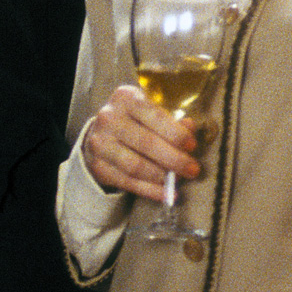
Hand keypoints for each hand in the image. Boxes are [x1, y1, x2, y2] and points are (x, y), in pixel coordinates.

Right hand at [82, 84, 201, 201]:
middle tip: (193, 169)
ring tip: (178, 180)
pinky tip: (166, 194)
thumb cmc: (135, 121)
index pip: (154, 115)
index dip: (175, 133)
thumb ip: (172, 120)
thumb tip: (189, 127)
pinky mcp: (98, 166)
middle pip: (146, 143)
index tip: (192, 145)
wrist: (102, 134)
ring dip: (161, 176)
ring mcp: (100, 143)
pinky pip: (128, 182)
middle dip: (174, 159)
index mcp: (125, 97)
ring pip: (135, 166)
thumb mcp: (152, 112)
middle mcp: (109, 118)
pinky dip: (150, 191)